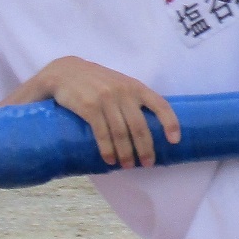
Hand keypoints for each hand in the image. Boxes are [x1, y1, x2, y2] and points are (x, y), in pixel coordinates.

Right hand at [24, 55, 179, 168]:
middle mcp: (123, 91)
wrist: (64, 72)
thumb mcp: (118, 83)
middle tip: (147, 164)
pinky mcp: (88, 107)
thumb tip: (150, 126)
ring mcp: (105, 99)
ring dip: (126, 153)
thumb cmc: (96, 81)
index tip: (175, 141)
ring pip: (121, 133)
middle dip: (145, 148)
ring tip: (127, 166)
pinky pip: (102, 133)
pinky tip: (110, 159)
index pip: (160, 104)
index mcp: (135, 86)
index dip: (170, 123)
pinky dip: (108, 150)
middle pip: (140, 126)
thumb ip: (132, 99)